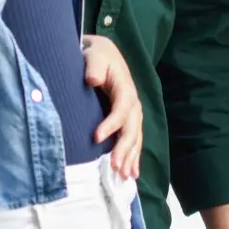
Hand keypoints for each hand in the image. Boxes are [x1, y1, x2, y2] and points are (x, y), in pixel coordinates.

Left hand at [83, 35, 141, 178]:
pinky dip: (133, 157)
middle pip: (132, 127)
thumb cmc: (96, 55)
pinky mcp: (127, 119)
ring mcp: (132, 112)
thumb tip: (93, 79)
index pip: (122, 108)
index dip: (112, 123)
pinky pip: (133, 140)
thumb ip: (94, 65)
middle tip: (116, 167)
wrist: (103, 53)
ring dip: (131, 157)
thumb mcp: (94, 54)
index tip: (96, 137)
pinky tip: (132, 173)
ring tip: (125, 176)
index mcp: (125, 87)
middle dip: (125, 148)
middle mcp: (132, 102)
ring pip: (135, 137)